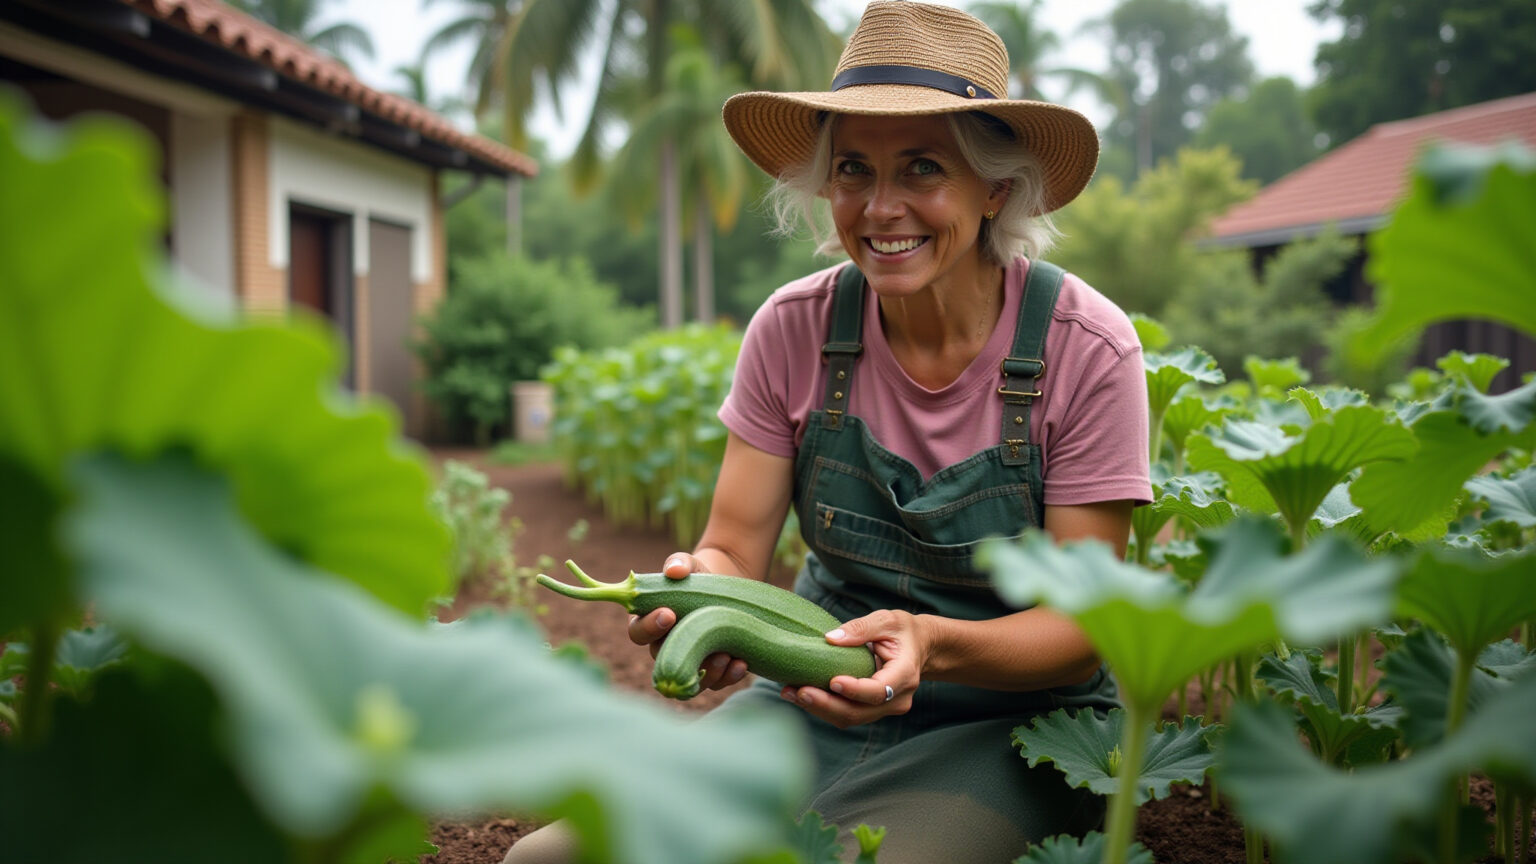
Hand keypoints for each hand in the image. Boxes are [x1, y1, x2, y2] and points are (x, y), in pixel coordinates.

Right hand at [626, 552, 748, 691]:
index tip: (669, 614)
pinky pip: (716, 683)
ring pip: (689, 679)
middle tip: (700, 639)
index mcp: (649, 623)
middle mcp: (664, 648)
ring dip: (707, 673)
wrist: (727, 589)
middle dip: (681, 655)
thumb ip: (678, 564)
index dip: (649, 627)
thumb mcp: (689, 566)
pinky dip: (728, 677)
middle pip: (663, 662)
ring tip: (724, 656)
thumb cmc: (698, 577)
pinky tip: (741, 664)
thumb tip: (674, 570)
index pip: (638, 633)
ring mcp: (688, 662)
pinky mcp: (712, 671)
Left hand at [781, 609, 926, 727]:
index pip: (879, 690)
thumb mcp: (886, 620)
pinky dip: (823, 707)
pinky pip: (847, 715)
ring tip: (790, 693)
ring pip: (851, 718)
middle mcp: (898, 698)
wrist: (919, 648)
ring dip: (819, 709)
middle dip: (826, 704)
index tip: (832, 680)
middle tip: (798, 691)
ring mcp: (885, 708)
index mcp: (905, 674)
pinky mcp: (871, 710)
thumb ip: (861, 628)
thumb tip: (830, 638)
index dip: (854, 689)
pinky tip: (801, 695)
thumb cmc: (902, 631)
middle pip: (860, 712)